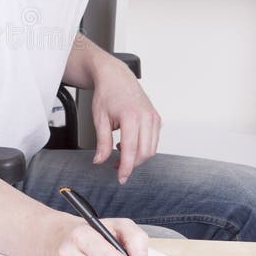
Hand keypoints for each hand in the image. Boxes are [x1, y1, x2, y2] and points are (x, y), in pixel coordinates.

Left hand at [91, 58, 161, 182]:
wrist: (116, 77)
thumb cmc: (107, 94)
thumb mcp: (99, 119)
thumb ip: (101, 143)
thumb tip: (100, 161)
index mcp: (131, 117)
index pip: (132, 151)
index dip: (126, 168)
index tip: (121, 178)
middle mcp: (146, 117)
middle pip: (145, 153)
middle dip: (132, 164)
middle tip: (116, 166)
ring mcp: (153, 117)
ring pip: (151, 149)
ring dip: (138, 156)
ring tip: (120, 150)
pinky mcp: (156, 118)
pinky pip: (154, 140)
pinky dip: (143, 147)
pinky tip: (128, 142)